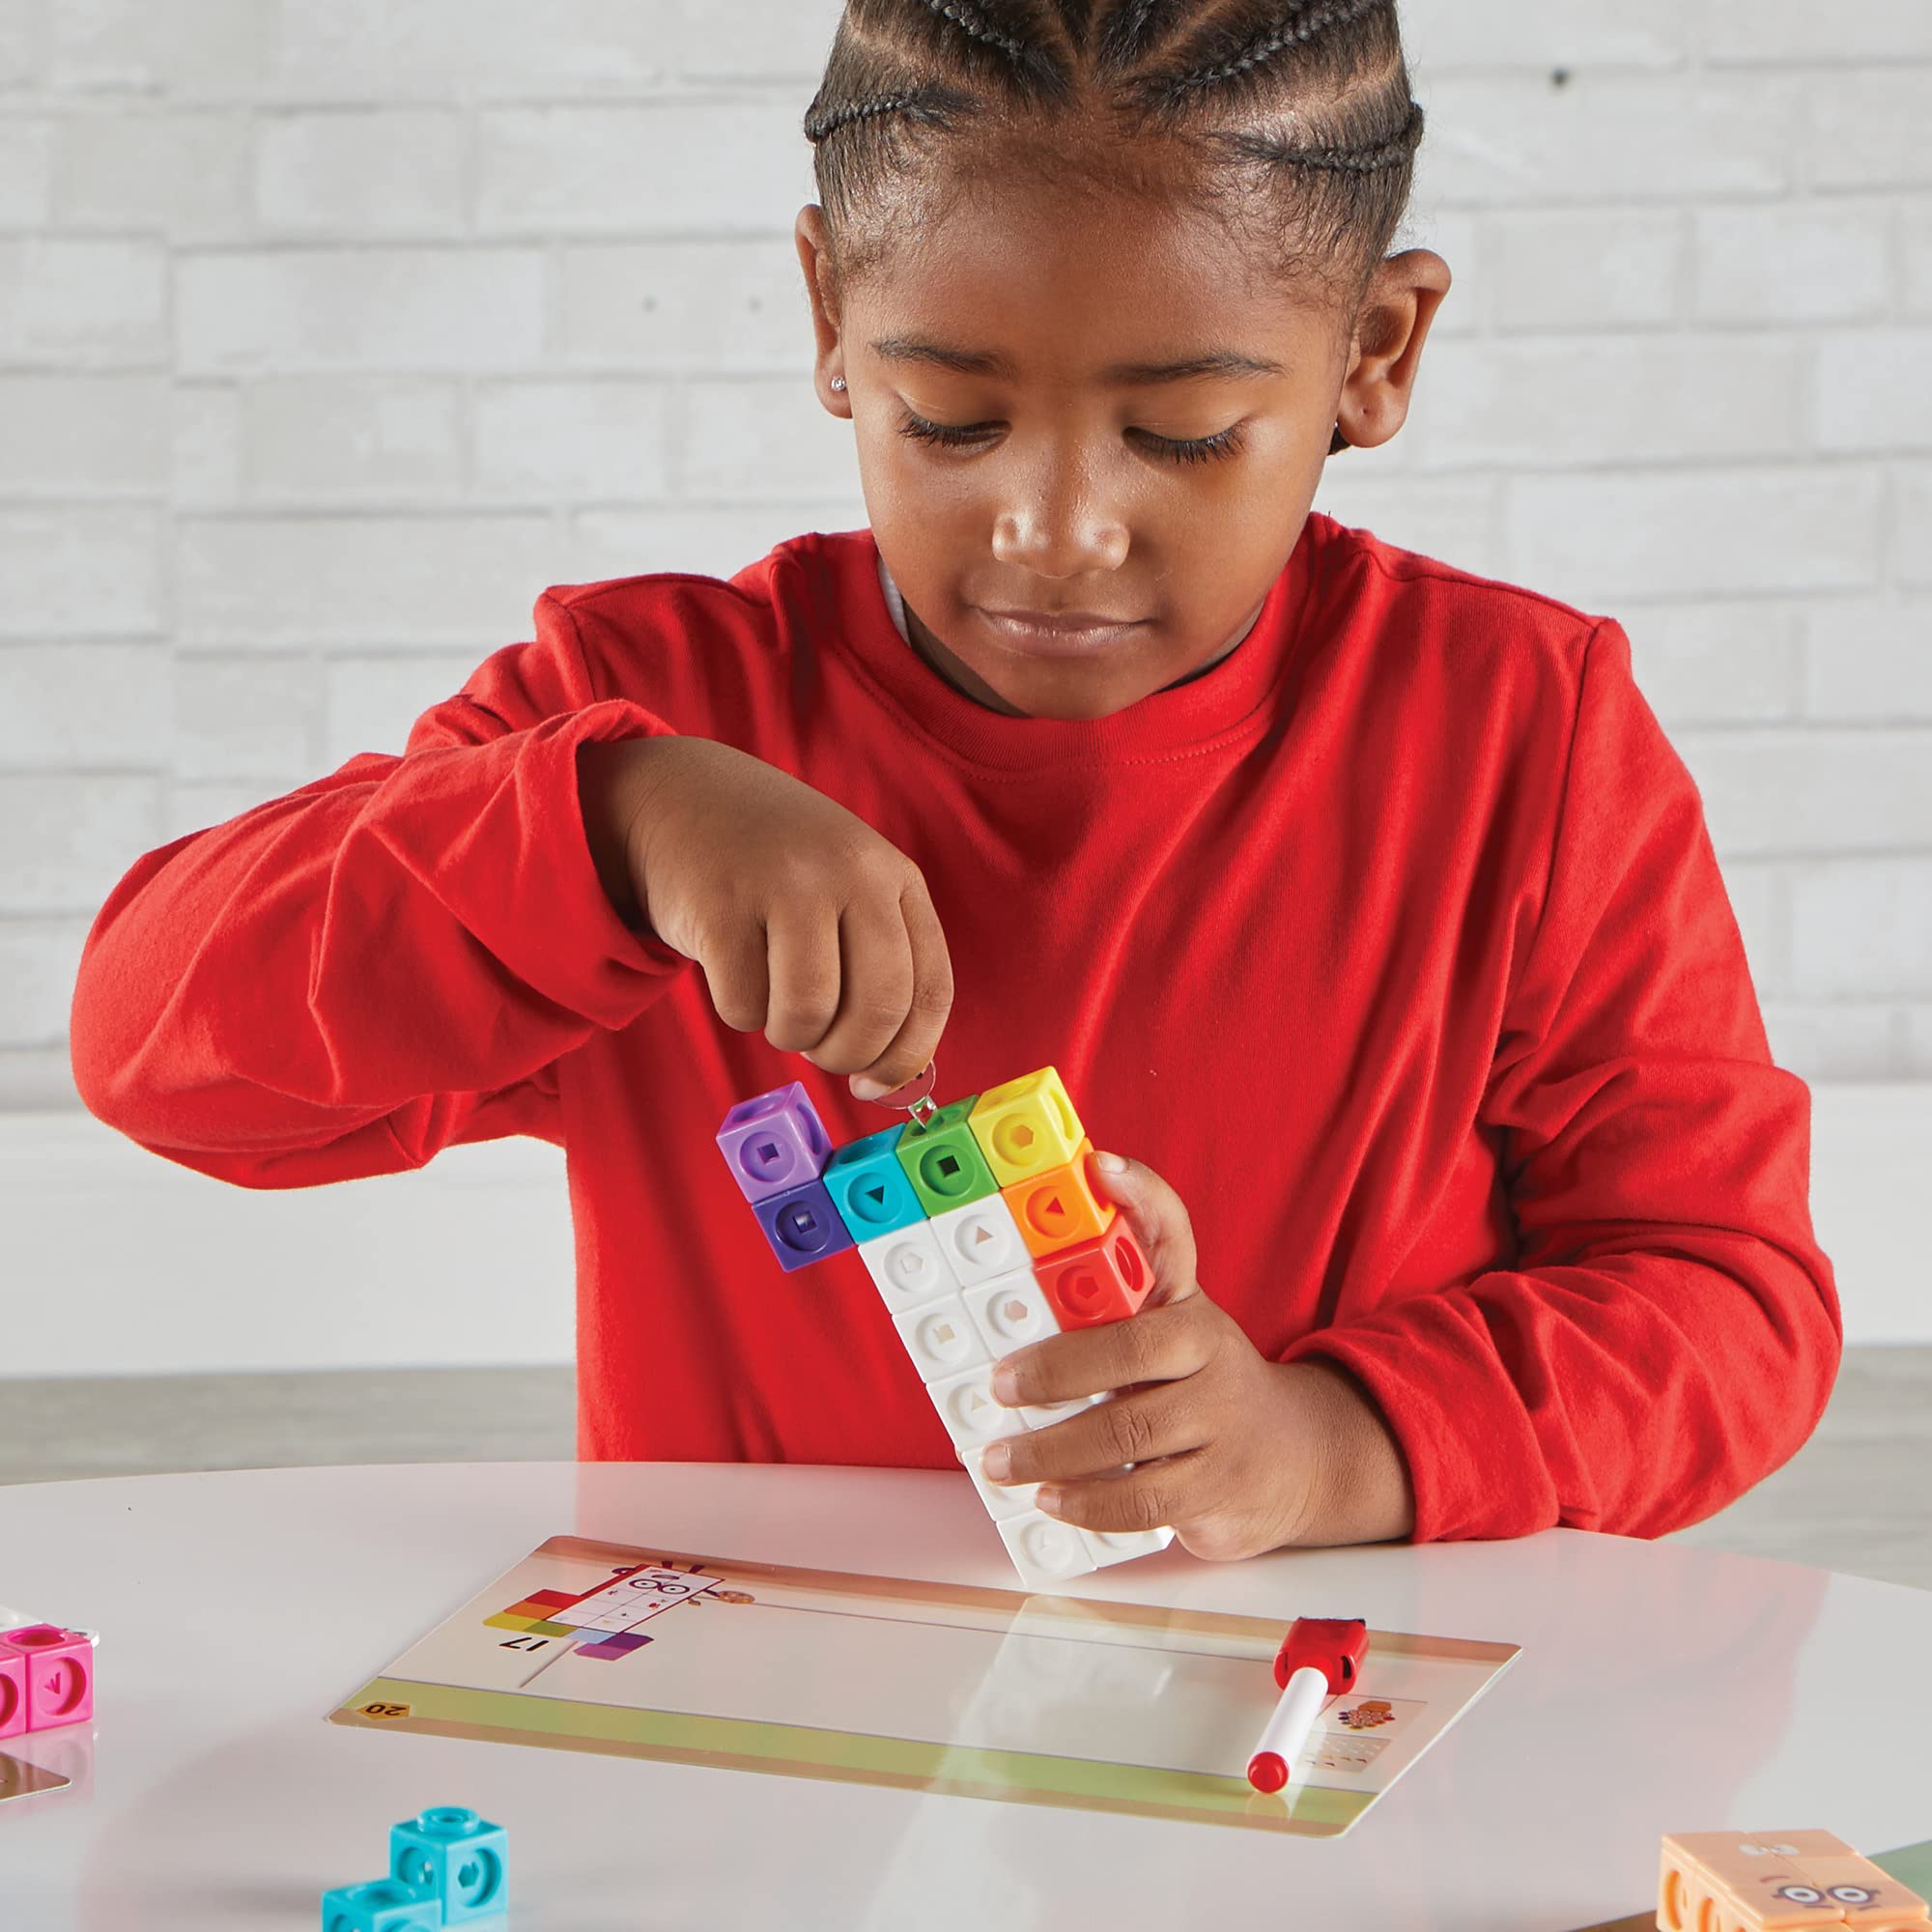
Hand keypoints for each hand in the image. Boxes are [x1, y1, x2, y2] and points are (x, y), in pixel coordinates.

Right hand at [577, 736, 952, 1095]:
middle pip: (877, 1010)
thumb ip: (880, 963)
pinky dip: (739, 1011)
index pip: (929, 990)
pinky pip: (743, 1004)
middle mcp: (850, 872)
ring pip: (808, 1015)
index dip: (907, 1056)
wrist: (683, 798)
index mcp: (895, 876)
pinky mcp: (720, 905)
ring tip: (775, 1006)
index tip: (876, 1085)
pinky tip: (733, 971)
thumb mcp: (847, 888)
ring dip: (789, 1036)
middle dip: (846, 1056)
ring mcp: (785, 884)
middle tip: (819, 1052)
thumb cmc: (776, 870)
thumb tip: (894, 1076)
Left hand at [980, 1152, 1414, 1556]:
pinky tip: (1051, 1499)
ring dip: (1053, 1449)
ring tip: (1001, 1459)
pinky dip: (1089, 1503)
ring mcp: (1221, 1418)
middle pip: (1133, 1349)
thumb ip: (1108, 1306)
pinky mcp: (1219, 1485)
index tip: (1101, 1166)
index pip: (1171, 1236)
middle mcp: (1210, 1349)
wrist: (1296, 1459)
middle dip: (1056, 1369)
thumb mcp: (1170, 1331)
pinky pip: (1145, 1498)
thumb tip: (1017, 1287)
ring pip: (1130, 1431)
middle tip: (998, 1385)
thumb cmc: (1203, 1386)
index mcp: (1187, 1303)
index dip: (1140, 1196)